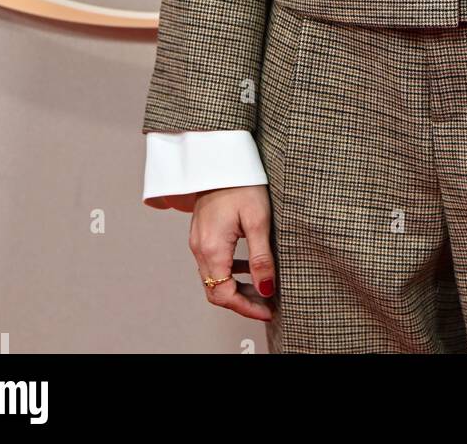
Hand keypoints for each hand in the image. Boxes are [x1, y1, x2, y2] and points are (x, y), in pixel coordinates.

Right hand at [188, 185, 276, 320]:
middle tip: (267, 304)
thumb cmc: (241, 183)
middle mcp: (200, 248)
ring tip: (262, 288)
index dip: (246, 308)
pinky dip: (230, 272)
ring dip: (236, 288)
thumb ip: (261, 258)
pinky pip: (212, 263)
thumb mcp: (258, 220)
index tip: (268, 310)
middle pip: (216, 291)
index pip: (223, 294)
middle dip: (241, 302)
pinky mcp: (202, 233)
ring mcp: (198, 241)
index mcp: (212, 248)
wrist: (222, 156)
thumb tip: (266, 289)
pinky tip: (248, 266)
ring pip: (214, 278)